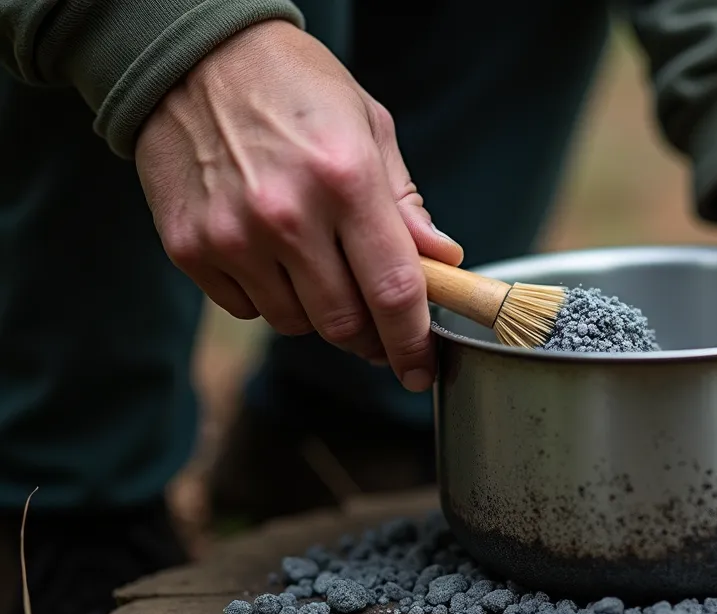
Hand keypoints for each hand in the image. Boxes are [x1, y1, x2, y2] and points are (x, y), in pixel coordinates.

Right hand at [135, 20, 463, 391]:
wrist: (191, 57)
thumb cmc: (293, 87)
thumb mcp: (369, 127)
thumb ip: (405, 204)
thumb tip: (442, 262)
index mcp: (346, 180)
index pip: (394, 290)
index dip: (414, 342)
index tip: (422, 369)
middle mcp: (287, 215)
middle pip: (344, 323)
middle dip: (371, 338)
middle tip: (380, 328)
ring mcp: (232, 235)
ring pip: (294, 324)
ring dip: (319, 315)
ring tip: (320, 269)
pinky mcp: (189, 248)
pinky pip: (246, 309)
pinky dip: (269, 299)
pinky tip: (272, 256)